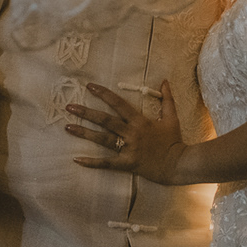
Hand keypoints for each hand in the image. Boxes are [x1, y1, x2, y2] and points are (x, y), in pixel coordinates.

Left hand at [67, 82, 186, 183]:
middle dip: (86, 113)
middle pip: (105, 121)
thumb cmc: (174, 140)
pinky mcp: (127, 164)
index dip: (104, 94)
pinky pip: (107, 163)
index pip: (119, 104)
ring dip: (84, 133)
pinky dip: (92, 162)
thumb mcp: (172, 117)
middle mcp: (131, 133)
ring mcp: (128, 149)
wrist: (178, 164)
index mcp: (140, 121)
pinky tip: (77, 159)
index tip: (89, 86)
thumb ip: (166, 99)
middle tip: (69, 107)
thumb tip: (164, 81)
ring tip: (68, 127)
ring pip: (102, 139)